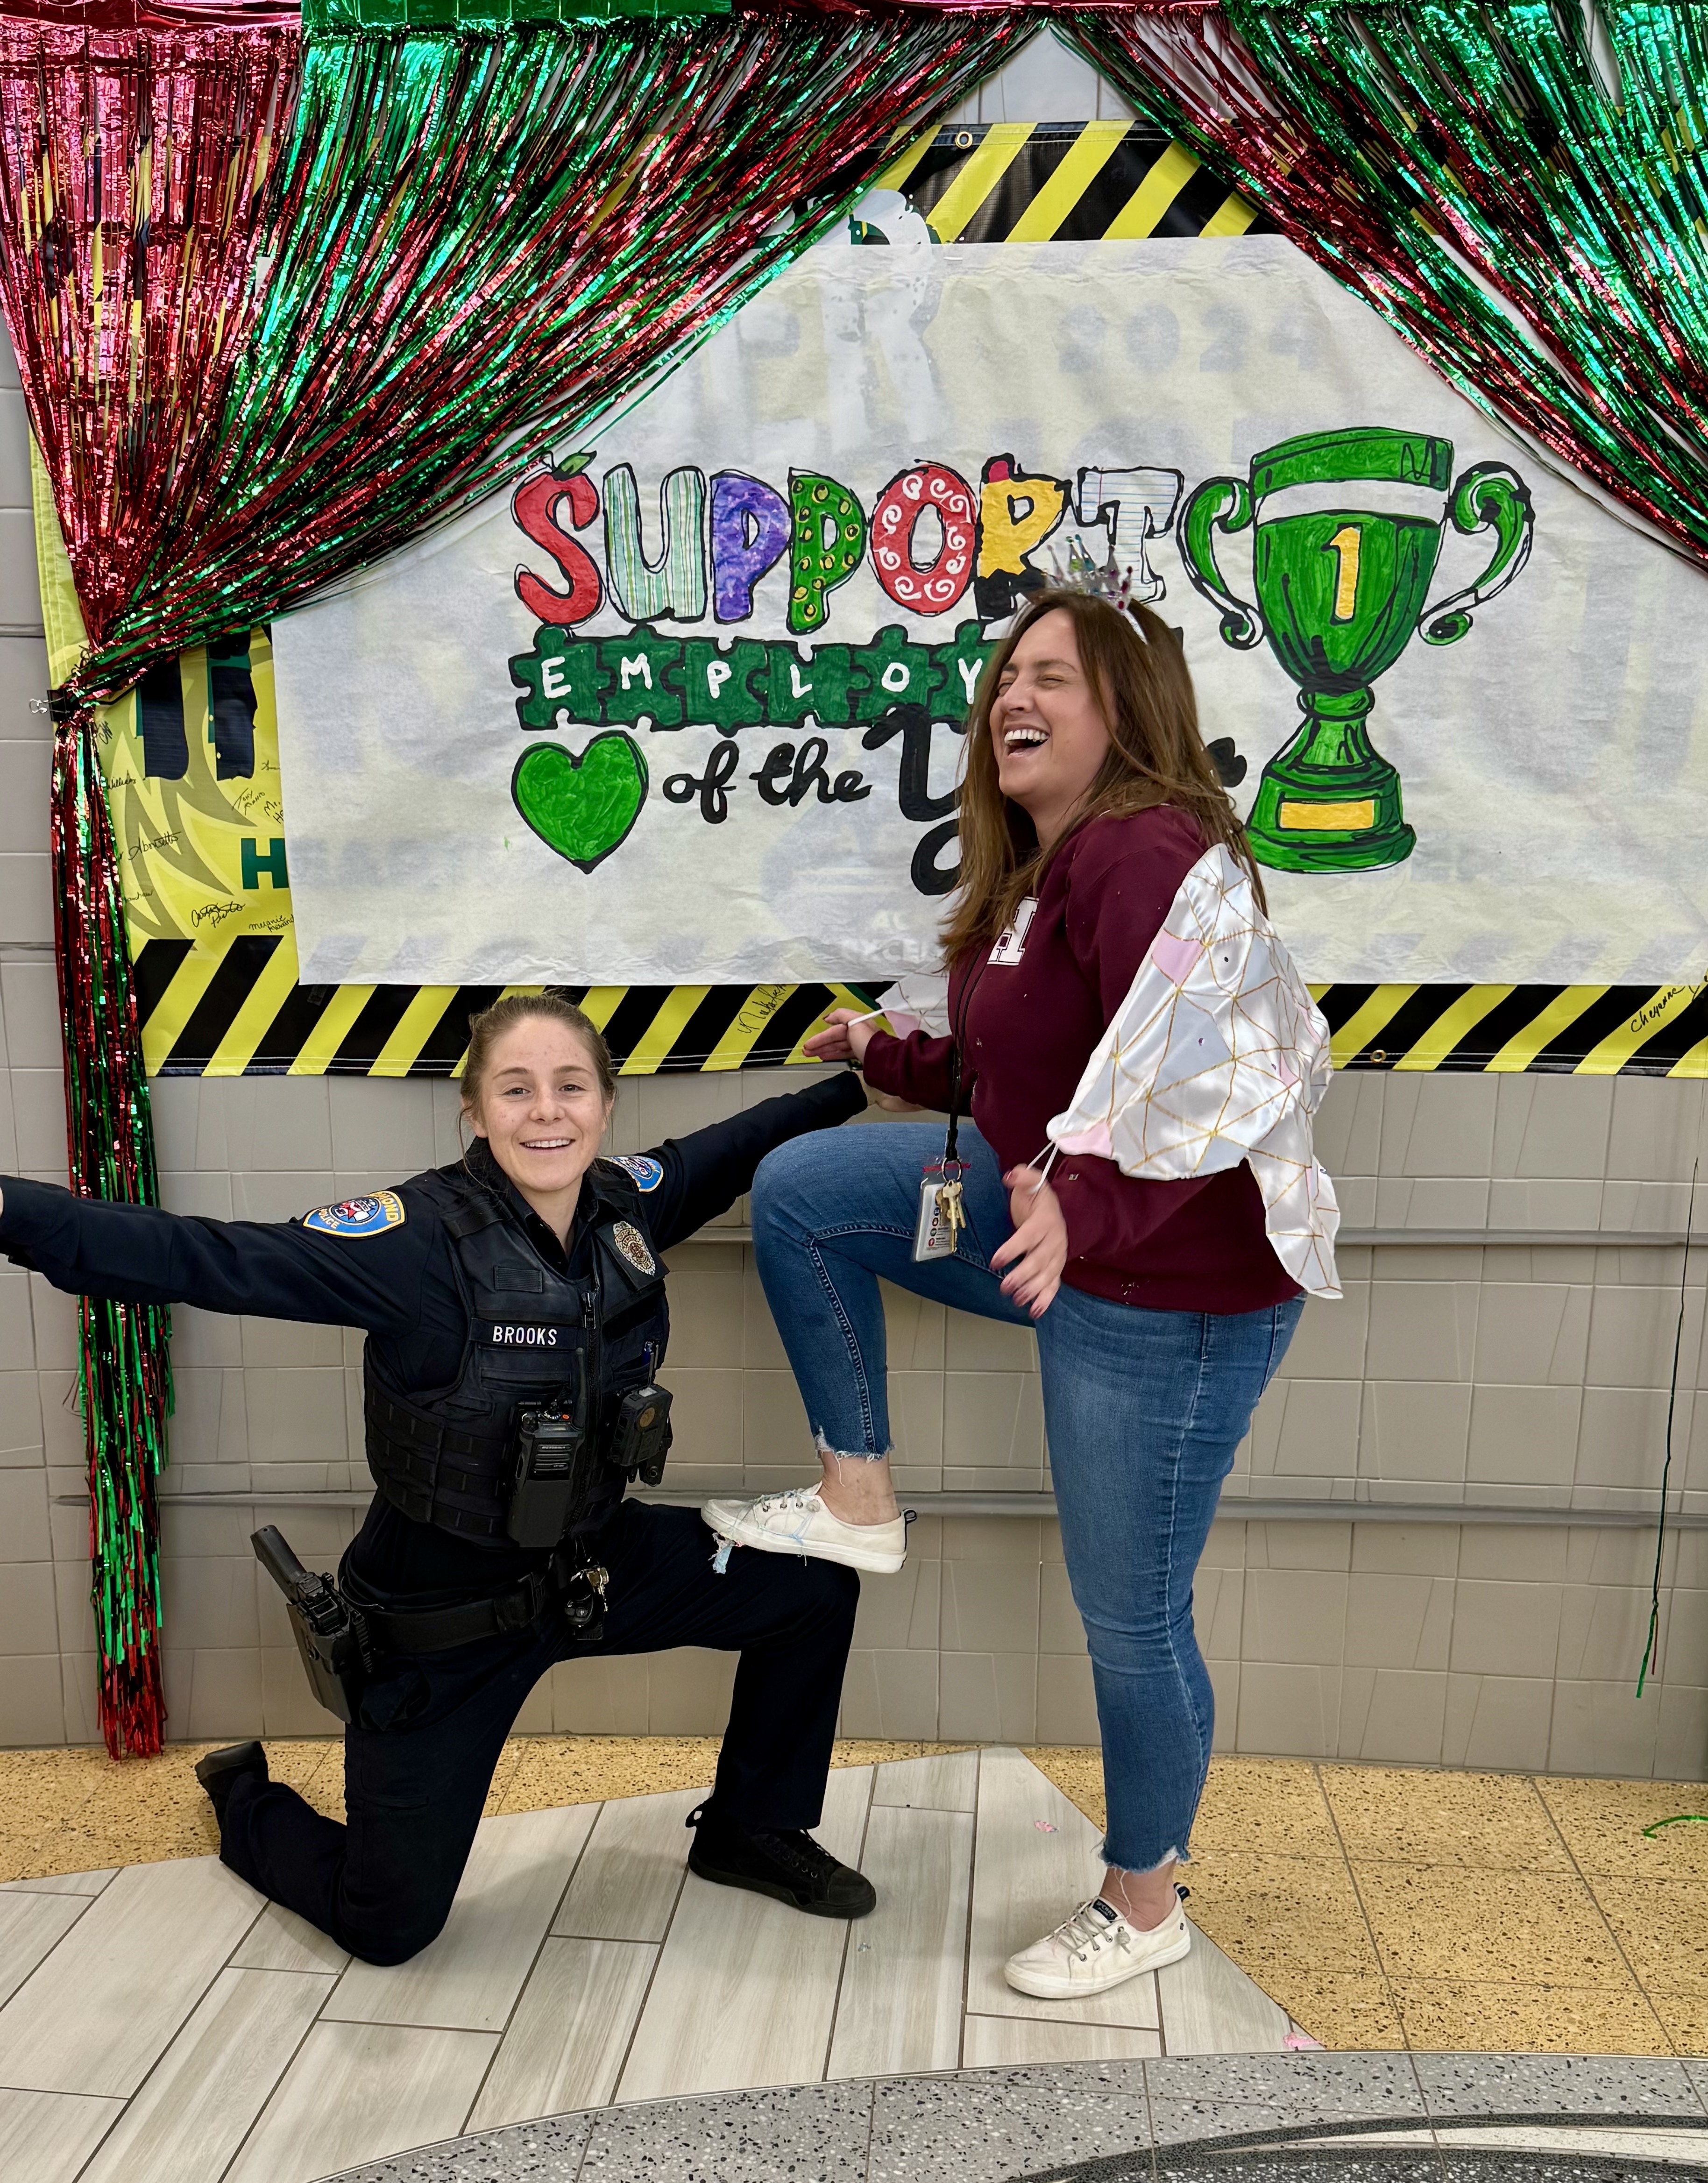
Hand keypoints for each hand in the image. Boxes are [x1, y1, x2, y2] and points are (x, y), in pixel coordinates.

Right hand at [803, 1007, 877, 1066]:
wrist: (882, 1060)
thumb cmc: (870, 1041)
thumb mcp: (854, 1021)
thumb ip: (841, 1015)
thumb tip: (829, 1016)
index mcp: (857, 1023)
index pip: (834, 1028)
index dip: (821, 1035)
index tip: (810, 1041)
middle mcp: (858, 1033)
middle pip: (835, 1038)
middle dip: (819, 1044)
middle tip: (807, 1050)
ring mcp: (859, 1045)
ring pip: (838, 1046)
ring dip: (824, 1050)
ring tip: (812, 1054)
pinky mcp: (861, 1056)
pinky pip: (844, 1054)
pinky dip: (833, 1055)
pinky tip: (825, 1057)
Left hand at [991, 1166, 1066, 1317]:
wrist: (1056, 1211)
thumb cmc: (1038, 1200)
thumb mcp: (1030, 1183)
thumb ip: (1021, 1178)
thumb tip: (1010, 1176)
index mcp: (1046, 1220)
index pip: (1029, 1236)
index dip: (1013, 1249)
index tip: (996, 1260)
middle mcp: (1054, 1240)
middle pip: (1039, 1260)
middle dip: (1022, 1275)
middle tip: (1005, 1286)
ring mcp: (1057, 1256)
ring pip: (1046, 1276)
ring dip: (1032, 1290)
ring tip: (1016, 1299)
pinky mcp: (1056, 1269)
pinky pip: (1054, 1286)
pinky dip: (1045, 1300)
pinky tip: (1034, 1311)